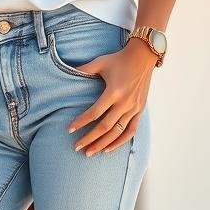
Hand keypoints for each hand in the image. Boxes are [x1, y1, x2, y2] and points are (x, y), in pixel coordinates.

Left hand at [68, 38, 157, 155]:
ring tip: (89, 152)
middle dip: (89, 139)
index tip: (69, 130)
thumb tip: (66, 72)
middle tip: (76, 147)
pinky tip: (108, 149)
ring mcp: (134, 108)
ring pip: (117, 133)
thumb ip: (84, 69)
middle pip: (105, 127)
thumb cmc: (119, 59)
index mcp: (114, 92)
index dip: (81, 122)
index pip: (95, 112)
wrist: (143, 56)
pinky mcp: (140, 111)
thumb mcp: (100, 62)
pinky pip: (131, 131)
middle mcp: (125, 103)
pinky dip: (120, 142)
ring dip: (102, 144)